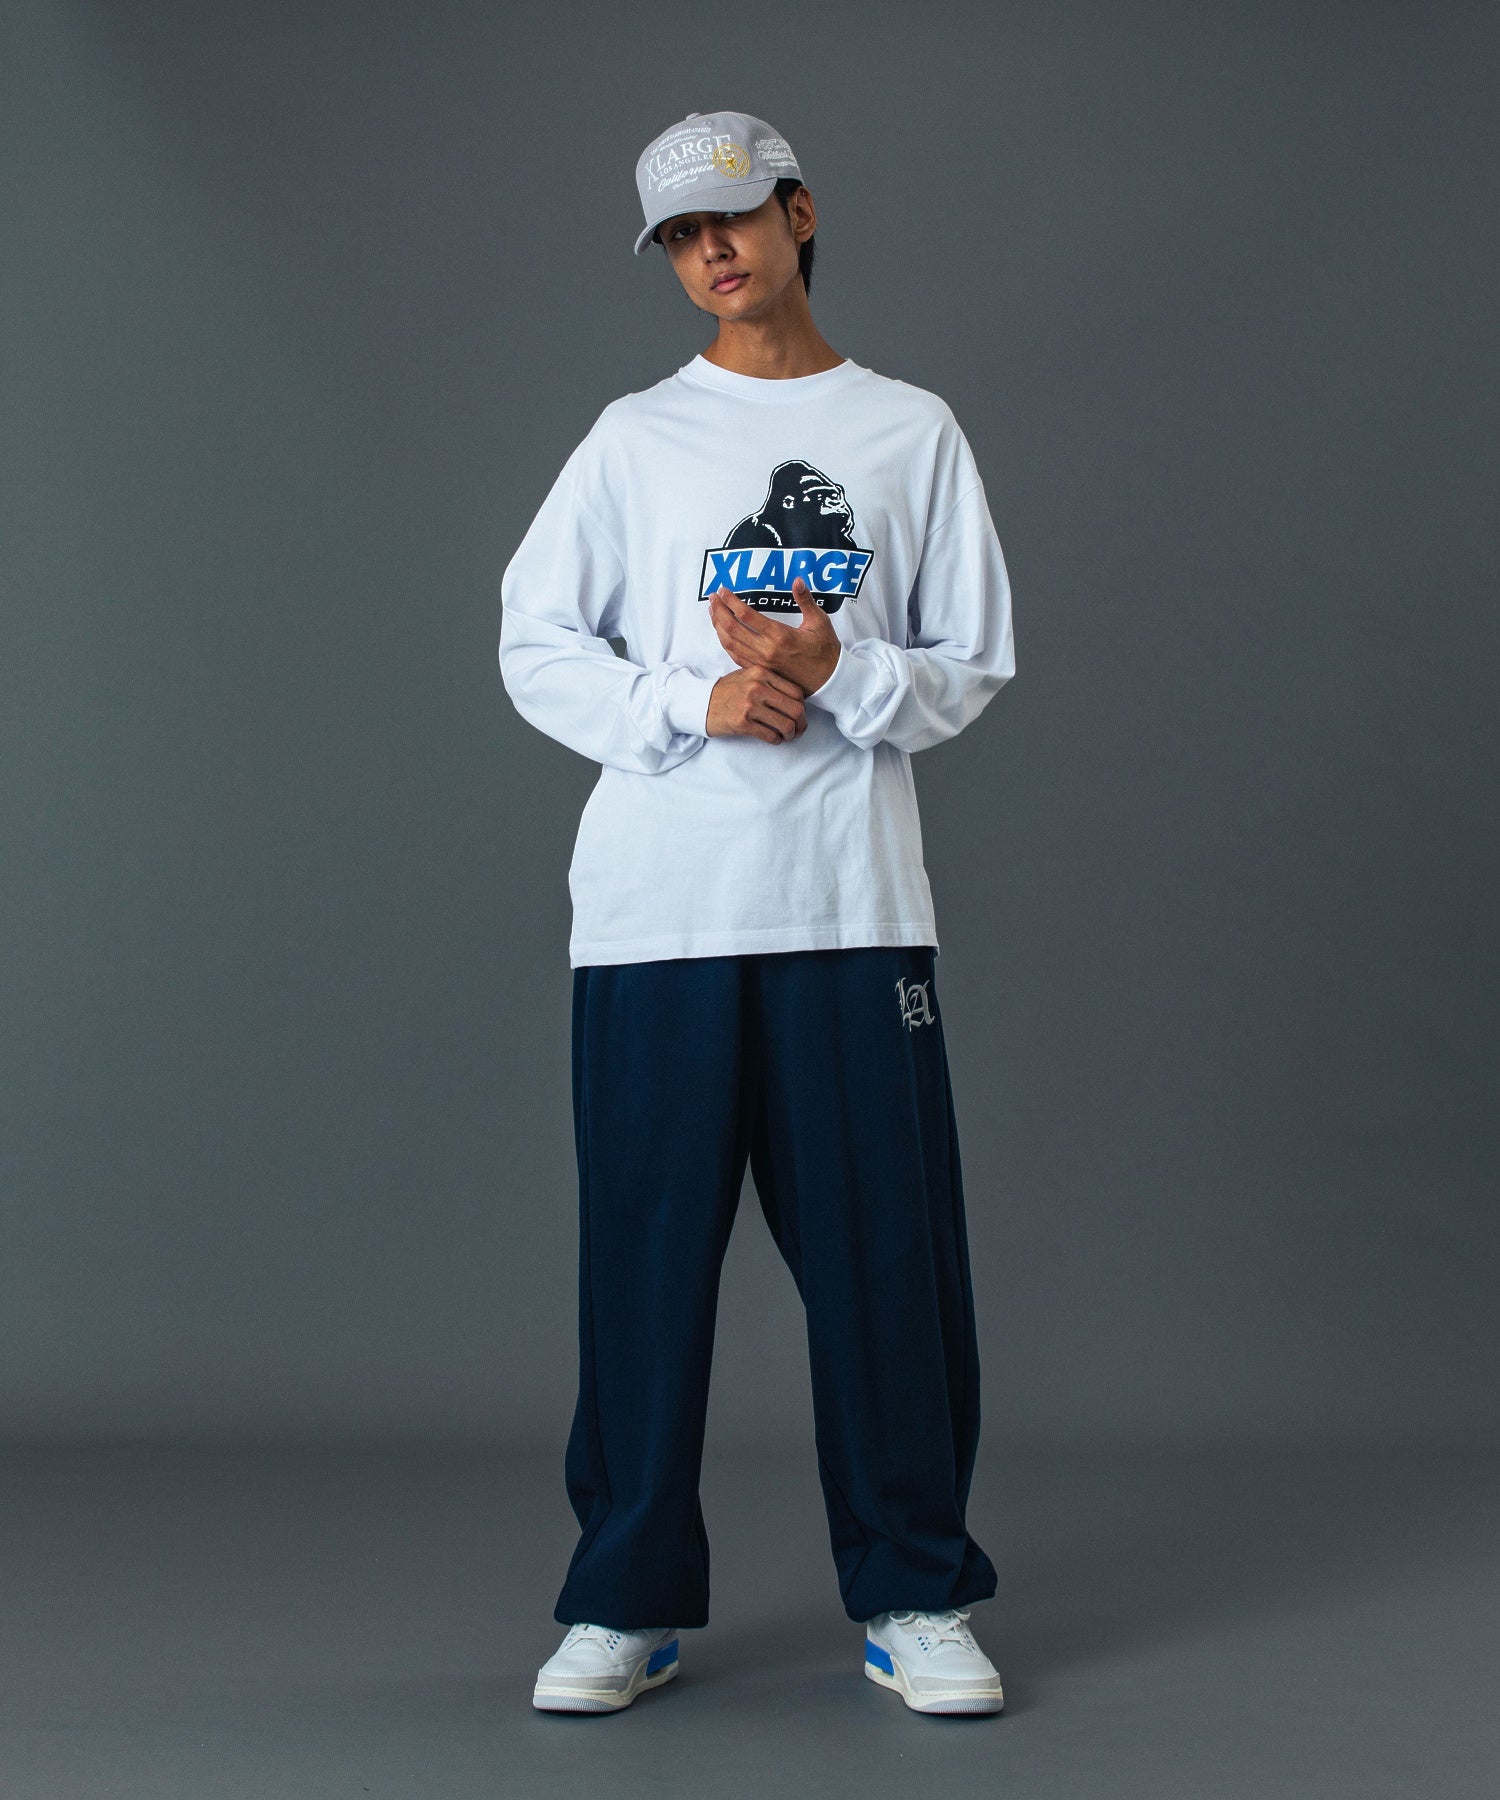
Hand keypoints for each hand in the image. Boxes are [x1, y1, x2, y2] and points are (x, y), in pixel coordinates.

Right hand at [705, 665, 807, 743]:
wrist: (701, 703)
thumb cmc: (727, 691)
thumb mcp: (748, 675)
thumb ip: (770, 680)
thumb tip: (797, 698)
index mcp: (761, 673)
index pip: (796, 692)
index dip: (803, 706)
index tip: (800, 713)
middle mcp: (757, 687)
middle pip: (795, 709)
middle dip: (802, 723)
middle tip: (800, 729)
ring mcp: (750, 706)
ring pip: (786, 725)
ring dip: (791, 734)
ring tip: (788, 736)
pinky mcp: (743, 723)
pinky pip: (771, 736)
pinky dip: (777, 740)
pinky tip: (774, 739)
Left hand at [708, 578, 841, 694]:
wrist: (829, 680)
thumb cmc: (826, 650)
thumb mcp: (819, 621)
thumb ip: (805, 600)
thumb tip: (797, 580)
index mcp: (780, 635)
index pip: (746, 615)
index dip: (731, 601)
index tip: (723, 590)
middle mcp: (767, 650)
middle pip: (733, 628)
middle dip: (719, 611)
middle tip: (712, 597)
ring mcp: (762, 662)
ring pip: (731, 644)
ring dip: (718, 627)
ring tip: (712, 612)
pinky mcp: (762, 670)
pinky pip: (736, 656)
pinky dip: (725, 643)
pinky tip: (721, 633)